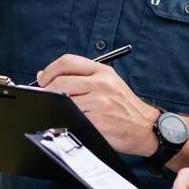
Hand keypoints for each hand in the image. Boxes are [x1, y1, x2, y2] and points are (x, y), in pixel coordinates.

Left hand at [37, 54, 158, 155]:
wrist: (145, 127)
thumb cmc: (124, 106)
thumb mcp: (109, 82)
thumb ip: (82, 77)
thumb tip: (46, 76)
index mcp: (102, 71)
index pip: (67, 62)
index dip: (50, 70)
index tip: (43, 79)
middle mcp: (101, 84)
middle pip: (60, 81)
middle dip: (48, 90)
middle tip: (46, 97)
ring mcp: (99, 102)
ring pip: (64, 100)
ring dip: (57, 106)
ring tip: (60, 109)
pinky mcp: (97, 121)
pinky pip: (72, 117)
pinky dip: (67, 119)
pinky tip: (70, 120)